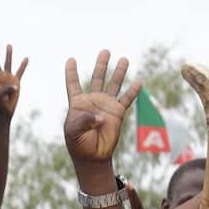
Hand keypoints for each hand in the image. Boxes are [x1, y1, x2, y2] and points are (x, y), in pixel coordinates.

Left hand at [0, 40, 26, 118]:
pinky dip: (23, 65)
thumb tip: (14, 86)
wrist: (3, 113)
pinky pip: (20, 72)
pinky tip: (26, 58)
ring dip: (8, 54)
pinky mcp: (15, 82)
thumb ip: (5, 91)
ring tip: (8, 45)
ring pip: (8, 63)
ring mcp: (7, 78)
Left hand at [63, 50, 140, 164]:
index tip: (71, 59)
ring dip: (119, 72)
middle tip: (105, 51)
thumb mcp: (73, 131)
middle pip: (97, 78)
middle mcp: (93, 101)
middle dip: (101, 65)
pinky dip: (133, 91)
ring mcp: (106, 105)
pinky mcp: (117, 113)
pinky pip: (126, 99)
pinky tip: (138, 82)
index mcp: (78, 104)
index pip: (74, 84)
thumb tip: (100, 115)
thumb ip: (83, 120)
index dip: (71, 72)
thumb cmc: (78, 144)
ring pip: (113, 84)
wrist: (92, 156)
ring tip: (124, 59)